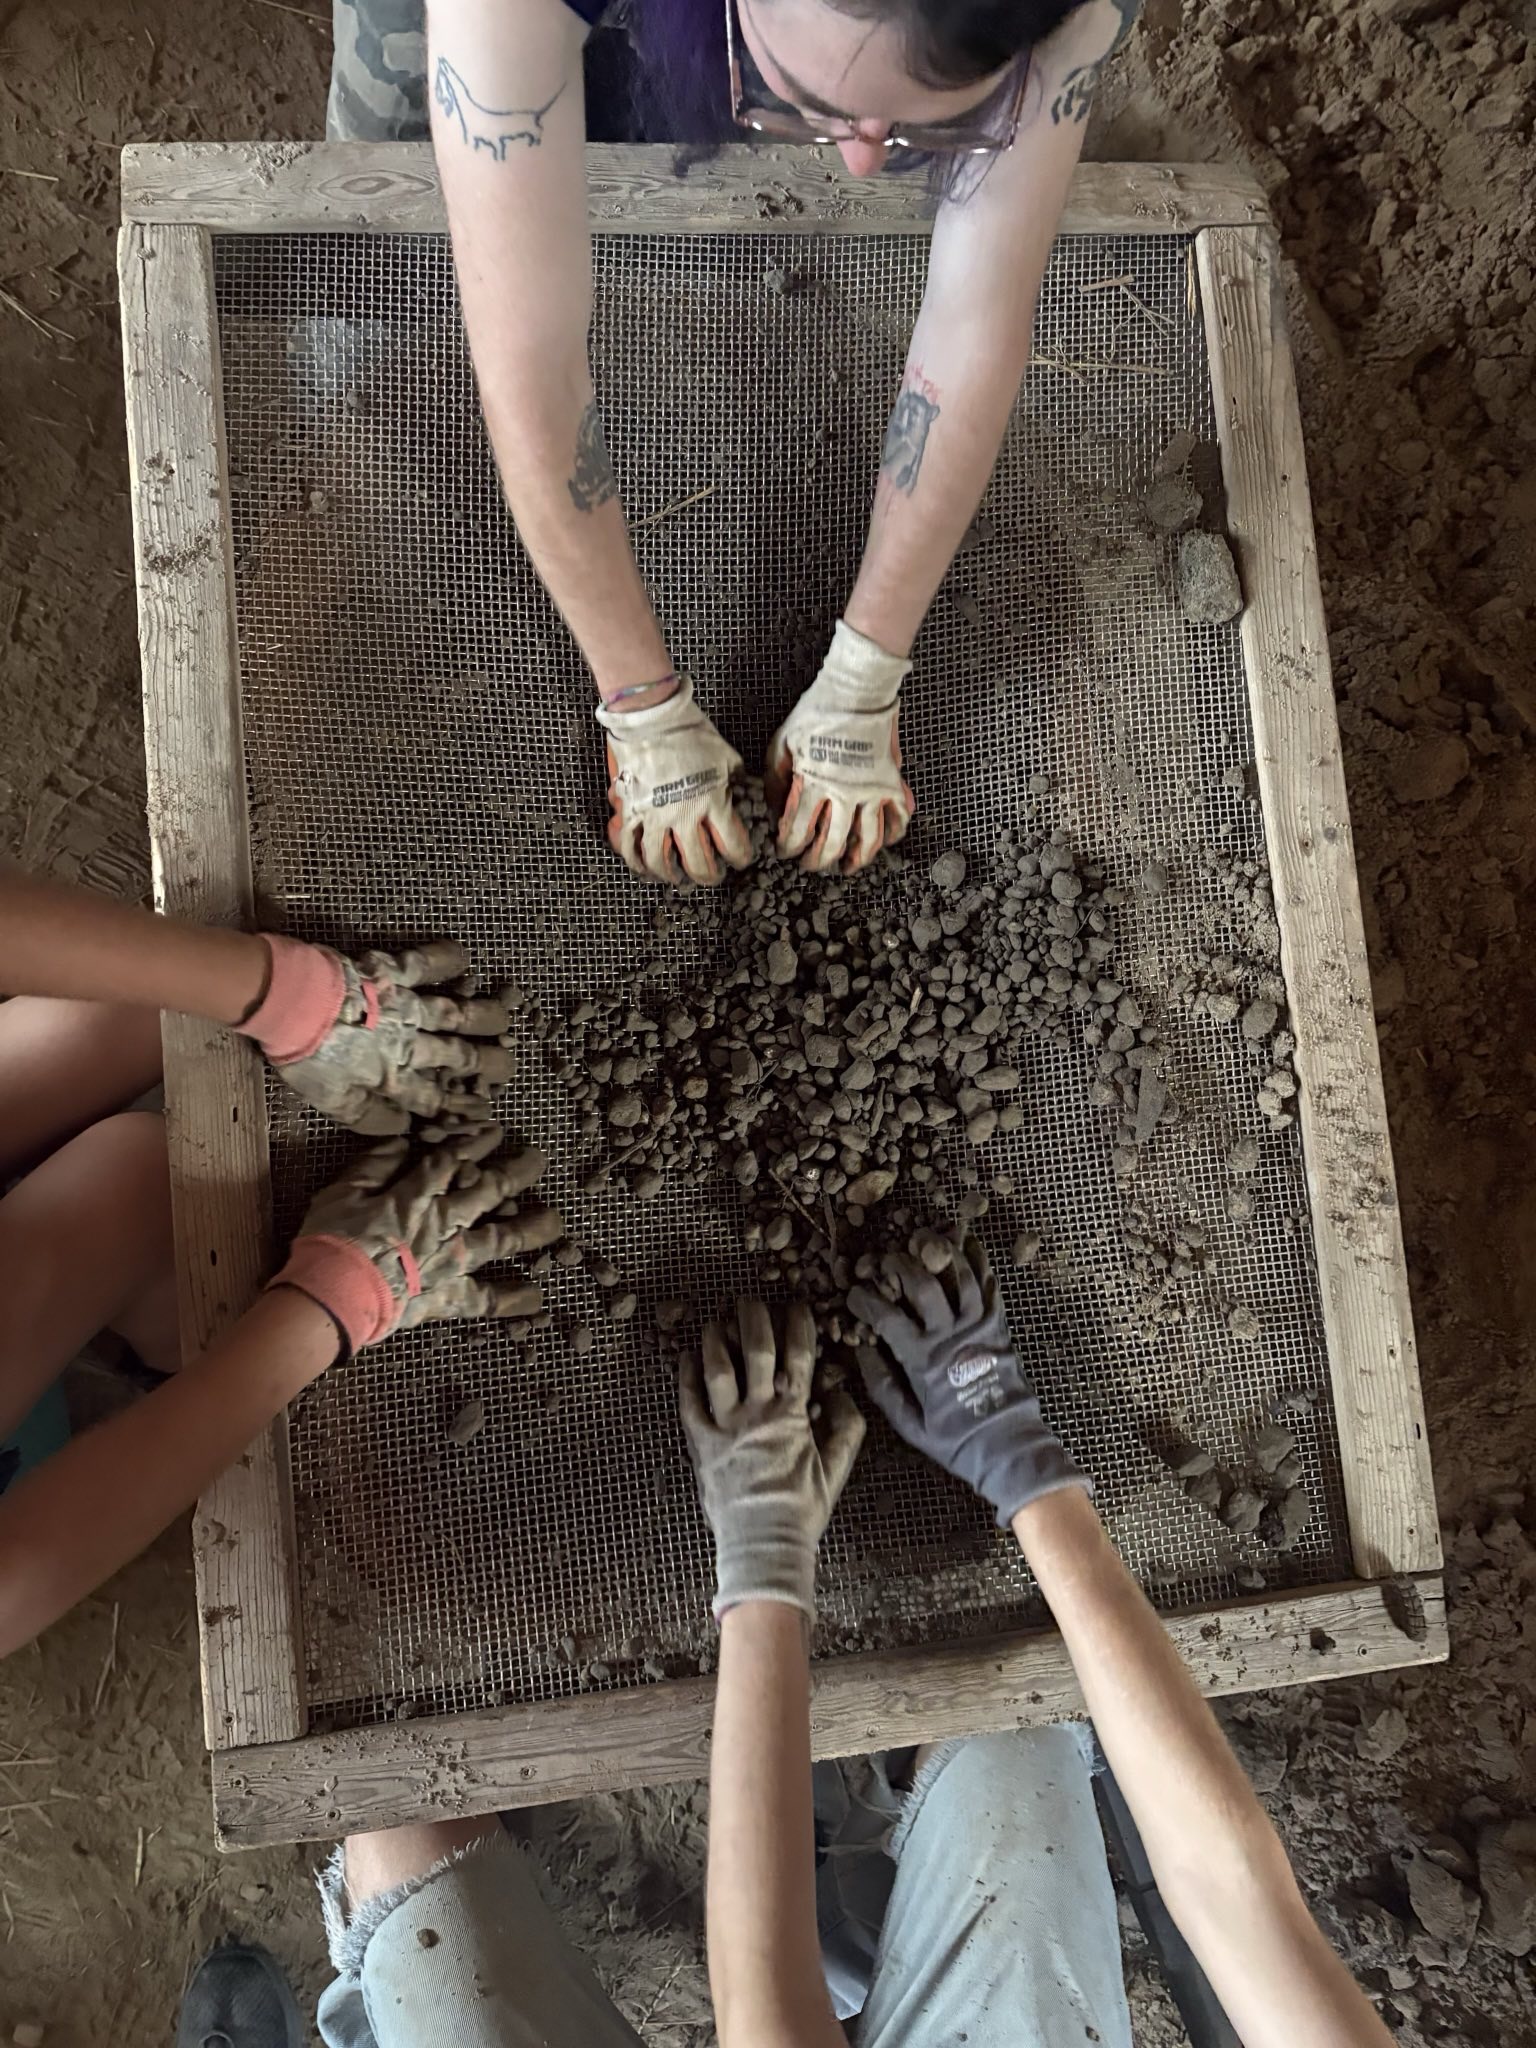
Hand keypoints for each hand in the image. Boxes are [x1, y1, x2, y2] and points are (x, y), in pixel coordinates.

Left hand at [240, 935, 514, 1135]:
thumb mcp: (332, 1100)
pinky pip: (427, 963)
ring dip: (483, 1016)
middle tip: (511, 1064)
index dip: (460, 1105)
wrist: (291, 1003)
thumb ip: (370, 1117)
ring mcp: (405, 1005)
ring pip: (455, 1013)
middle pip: (458, 1055)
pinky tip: (466, 961)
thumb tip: (403, 1127)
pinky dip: (448, 960)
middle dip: (488, 1062)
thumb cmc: (307, 1054)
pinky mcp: (393, 972)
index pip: (434, 1096)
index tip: (484, 1109)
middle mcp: (410, 1041)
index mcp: (393, 1076)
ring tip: (506, 1018)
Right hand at [269, 1127, 561, 1353]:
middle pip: (491, 1192)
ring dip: (532, 1229)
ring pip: (502, 1239)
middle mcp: (444, 1225)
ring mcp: (451, 1262)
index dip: (476, 1143)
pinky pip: (484, 1300)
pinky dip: (511, 1300)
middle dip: (517, 1172)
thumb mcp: (342, 1192)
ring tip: (556, 1222)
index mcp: (417, 1196)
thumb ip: (374, 1165)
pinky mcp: (446, 1297)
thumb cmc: (330, 1242)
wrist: (331, 1298)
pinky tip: (536, 1298)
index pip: (454, 1161)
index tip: (495, 1131)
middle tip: (538, 1159)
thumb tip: (401, 1142)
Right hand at [595, 676, 753, 884]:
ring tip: (679, 877)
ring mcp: (653, 815)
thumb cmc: (690, 731)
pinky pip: (629, 847)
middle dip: (710, 876)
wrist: (650, 715)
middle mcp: (683, 815)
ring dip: (673, 876)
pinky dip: (637, 863)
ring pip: (661, 863)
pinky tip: (646, 868)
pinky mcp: (630, 811)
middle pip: (699, 864)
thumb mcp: (726, 755)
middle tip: (713, 875)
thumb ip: (738, 782)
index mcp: (712, 801)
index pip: (733, 846)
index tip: (741, 859)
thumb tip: (749, 796)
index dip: (741, 858)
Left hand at [680, 1299, 864, 1621]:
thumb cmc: (801, 1510)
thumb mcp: (836, 1470)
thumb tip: (843, 1393)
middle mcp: (757, 1413)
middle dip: (753, 1317)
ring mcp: (725, 1426)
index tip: (797, 1304)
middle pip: (754, 1349)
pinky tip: (686, 1356)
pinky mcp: (700, 1443)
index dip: (799, 1324)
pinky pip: (688, 1400)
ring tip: (716, 1321)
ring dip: (715, 1338)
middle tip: (750, 1300)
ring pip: (717, 1367)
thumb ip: (847, 1429)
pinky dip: (686, 1375)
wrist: (762, 1545)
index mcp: (792, 1416)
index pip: (798, 1356)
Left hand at [766, 620, 914, 873]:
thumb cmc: (817, 713)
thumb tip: (777, 811)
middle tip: (810, 865)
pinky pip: (898, 816)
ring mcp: (872, 789)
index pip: (798, 831)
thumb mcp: (781, 744)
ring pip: (869, 840)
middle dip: (818, 862)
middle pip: (832, 844)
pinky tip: (884, 841)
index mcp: (814, 784)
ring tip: (848, 867)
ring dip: (857, 859)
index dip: (789, 848)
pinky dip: (894, 833)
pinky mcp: (892, 781)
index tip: (785, 851)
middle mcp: (845, 793)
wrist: (857, 691)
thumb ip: (776, 781)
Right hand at [847, 1237, 1087, 1526]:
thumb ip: (883, 1386)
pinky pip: (989, 1286)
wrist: (1009, 1447)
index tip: (853, 1294)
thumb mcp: (910, 1425)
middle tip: (887, 1259)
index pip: (886, 1317)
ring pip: (960, 1276)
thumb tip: (860, 1350)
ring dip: (940, 1252)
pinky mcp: (999, 1326)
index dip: (865, 1300)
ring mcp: (979, 1327)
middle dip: (900, 1264)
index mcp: (923, 1360)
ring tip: (923, 1239)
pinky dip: (978, 1262)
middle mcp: (951, 1336)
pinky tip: (968, 1245)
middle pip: (923, 1284)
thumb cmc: (956, 1440)